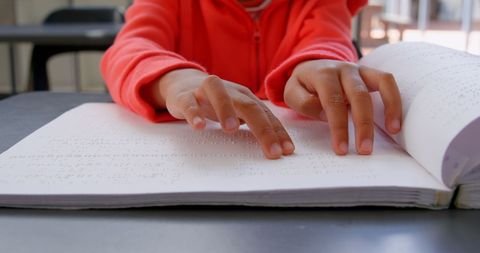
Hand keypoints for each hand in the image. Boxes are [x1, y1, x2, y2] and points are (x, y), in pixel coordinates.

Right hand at [148, 69, 294, 158]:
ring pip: (219, 95)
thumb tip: (276, 146)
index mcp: (244, 97)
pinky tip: (199, 126)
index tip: (287, 151)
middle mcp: (229, 92)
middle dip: (263, 129)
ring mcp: (206, 92)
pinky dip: (194, 113)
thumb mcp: (237, 110)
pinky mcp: (185, 97)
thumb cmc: (215, 102)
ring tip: (231, 130)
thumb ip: (253, 123)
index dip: (277, 132)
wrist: (183, 83)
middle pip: (249, 106)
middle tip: (272, 151)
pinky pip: (189, 103)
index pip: (266, 114)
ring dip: (226, 110)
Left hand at [284, 59, 401, 154]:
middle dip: (363, 124)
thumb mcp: (291, 92)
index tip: (341, 149)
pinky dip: (395, 100)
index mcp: (322, 75)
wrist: (311, 64)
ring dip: (387, 109)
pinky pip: (388, 81)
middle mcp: (343, 69)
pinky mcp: (370, 73)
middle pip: (358, 95)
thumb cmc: (303, 85)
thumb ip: (304, 103)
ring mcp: (359, 69)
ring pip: (379, 84)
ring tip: (393, 132)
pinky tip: (396, 122)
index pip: (332, 102)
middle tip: (364, 150)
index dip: (338, 126)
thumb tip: (326, 115)